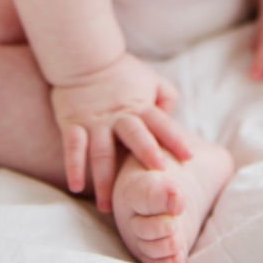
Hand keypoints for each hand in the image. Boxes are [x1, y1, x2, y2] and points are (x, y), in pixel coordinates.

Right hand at [50, 52, 191, 211]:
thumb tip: (172, 118)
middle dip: (146, 154)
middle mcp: (120, 116)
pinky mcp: (73, 123)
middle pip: (135, 135)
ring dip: (105, 180)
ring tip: (108, 207)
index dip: (175, 139)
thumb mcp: (150, 79)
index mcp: (140, 106)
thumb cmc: (122, 72)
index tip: (189, 157)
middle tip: (156, 178)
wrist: (85, 56)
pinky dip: (74, 166)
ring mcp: (96, 121)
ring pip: (102, 151)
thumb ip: (166, 97)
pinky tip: (77, 186)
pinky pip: (73, 146)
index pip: (161, 123)